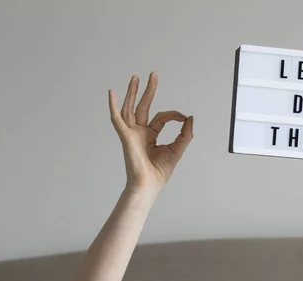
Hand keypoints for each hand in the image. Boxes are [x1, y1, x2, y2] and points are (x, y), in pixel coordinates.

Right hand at [109, 72, 193, 190]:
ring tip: (135, 78)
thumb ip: (185, 134)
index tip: (184, 118)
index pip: (160, 117)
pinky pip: (117, 118)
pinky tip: (112, 93)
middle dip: (148, 90)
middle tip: (153, 75)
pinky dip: (113, 105)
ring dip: (132, 92)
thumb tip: (190, 118)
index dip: (174, 114)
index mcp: (149, 136)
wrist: (149, 184)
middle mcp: (138, 132)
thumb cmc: (159, 171)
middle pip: (142, 106)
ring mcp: (131, 133)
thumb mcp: (177, 149)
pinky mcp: (126, 135)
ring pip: (130, 108)